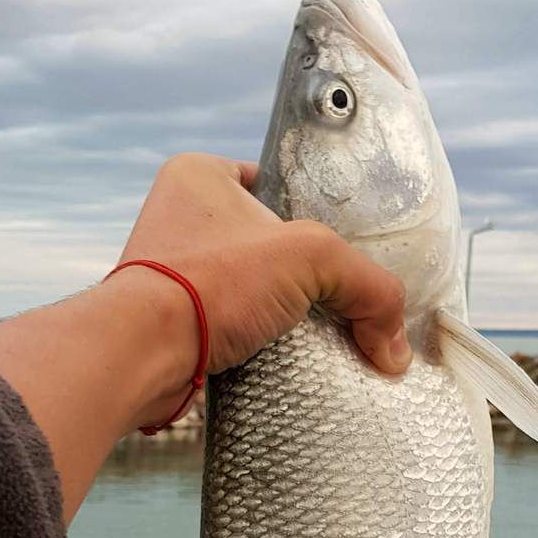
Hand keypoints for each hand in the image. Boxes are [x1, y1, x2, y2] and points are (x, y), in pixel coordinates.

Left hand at [117, 152, 411, 425]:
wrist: (141, 354)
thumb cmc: (211, 282)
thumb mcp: (311, 259)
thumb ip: (369, 289)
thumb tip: (396, 351)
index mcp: (198, 176)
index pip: (275, 187)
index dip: (313, 218)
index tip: (339, 252)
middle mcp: (177, 217)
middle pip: (268, 245)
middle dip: (301, 277)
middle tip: (336, 300)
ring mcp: (169, 273)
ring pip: (249, 291)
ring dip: (280, 316)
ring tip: (314, 337)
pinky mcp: (170, 324)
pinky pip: (229, 329)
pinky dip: (257, 345)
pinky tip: (283, 361)